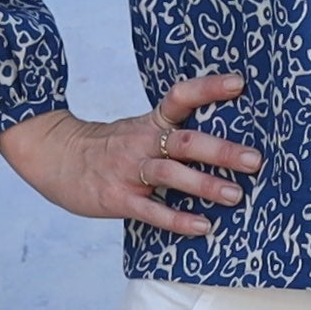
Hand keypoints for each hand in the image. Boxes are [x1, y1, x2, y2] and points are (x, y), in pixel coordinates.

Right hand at [0, 72, 261, 235]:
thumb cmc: (110, 146)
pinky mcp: (118, 199)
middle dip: (222, 150)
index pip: (181, 97)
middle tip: (254, 160)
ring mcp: (129, 171)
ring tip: (236, 195)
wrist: (56, 157)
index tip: (239, 83)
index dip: (209, 88)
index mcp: (151, 122)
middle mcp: (143, 142)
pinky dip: (178, 220)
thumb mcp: (140, 129)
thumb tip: (226, 136)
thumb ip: (173, 132)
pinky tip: (202, 226)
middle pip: (186, 141)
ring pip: (171, 175)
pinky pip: (152, 211)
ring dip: (205, 185)